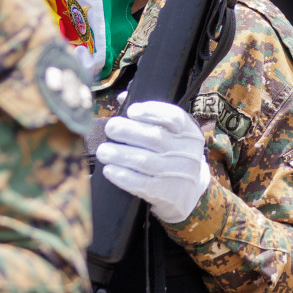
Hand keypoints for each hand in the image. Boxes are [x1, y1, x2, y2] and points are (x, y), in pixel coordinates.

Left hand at [94, 100, 212, 223]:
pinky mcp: (168, 195)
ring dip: (120, 154)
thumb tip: (122, 97)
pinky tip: (110, 170)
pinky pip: (143, 184)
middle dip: (128, 131)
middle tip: (110, 128)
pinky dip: (124, 177)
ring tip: (103, 151)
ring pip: (145, 161)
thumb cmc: (172, 154)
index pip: (174, 117)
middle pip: (155, 137)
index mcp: (188, 131)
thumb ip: (149, 115)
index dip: (151, 112)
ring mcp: (179, 174)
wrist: (189, 192)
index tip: (131, 111)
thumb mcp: (170, 134)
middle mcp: (187, 151)